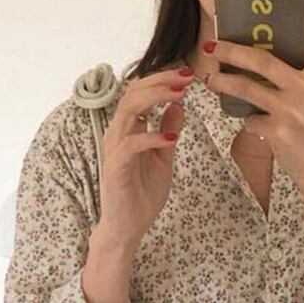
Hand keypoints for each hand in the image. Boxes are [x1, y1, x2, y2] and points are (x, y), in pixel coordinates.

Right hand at [96, 66, 195, 249]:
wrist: (128, 227)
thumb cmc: (142, 194)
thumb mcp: (163, 158)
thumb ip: (168, 132)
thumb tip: (179, 106)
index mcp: (129, 129)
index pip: (140, 92)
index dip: (162, 80)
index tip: (188, 75)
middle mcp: (118, 133)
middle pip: (133, 93)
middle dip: (160, 81)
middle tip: (186, 77)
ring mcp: (115, 149)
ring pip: (129, 110)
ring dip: (155, 99)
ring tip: (180, 95)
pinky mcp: (115, 168)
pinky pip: (131, 145)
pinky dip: (151, 137)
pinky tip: (171, 138)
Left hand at [201, 0, 303, 195]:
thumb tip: (269, 60)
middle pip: (264, 60)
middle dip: (232, 51)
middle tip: (212, 45)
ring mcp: (294, 111)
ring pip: (247, 89)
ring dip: (223, 83)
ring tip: (210, 80)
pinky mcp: (280, 132)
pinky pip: (251, 120)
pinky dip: (249, 121)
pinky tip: (254, 125)